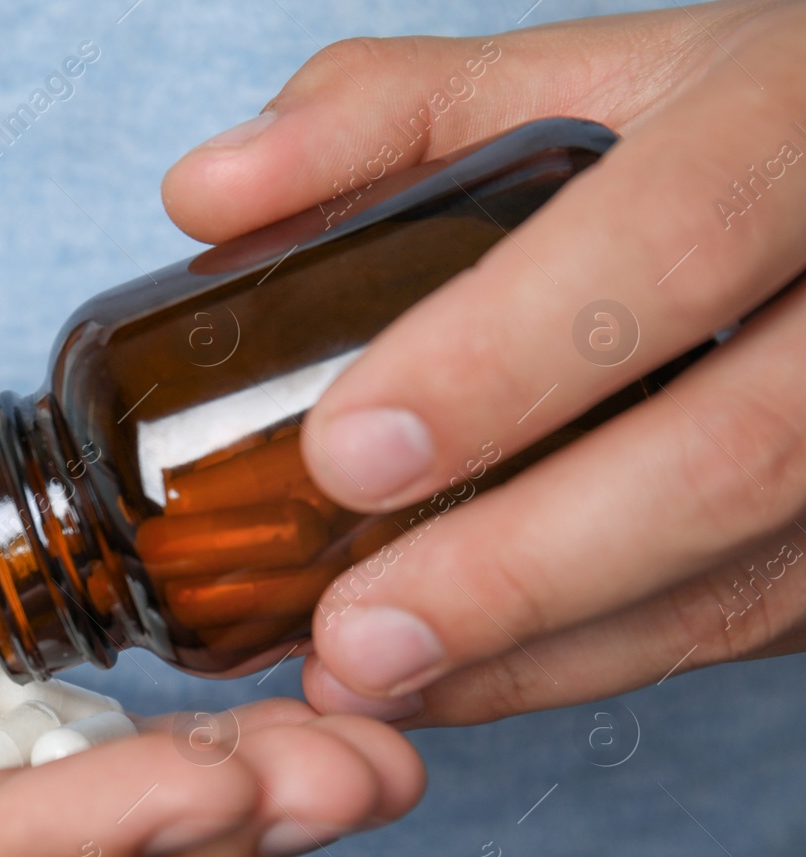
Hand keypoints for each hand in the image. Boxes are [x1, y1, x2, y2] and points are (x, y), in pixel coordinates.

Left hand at [161, 0, 805, 726]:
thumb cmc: (715, 134)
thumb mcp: (573, 80)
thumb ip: (386, 117)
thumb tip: (204, 194)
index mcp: (789, 128)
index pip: (668, 246)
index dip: (505, 359)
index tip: (346, 453)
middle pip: (727, 452)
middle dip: (518, 564)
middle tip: (349, 633)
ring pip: (741, 577)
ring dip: (539, 654)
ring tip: (368, 678)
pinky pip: (737, 625)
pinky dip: (582, 669)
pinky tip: (453, 681)